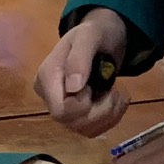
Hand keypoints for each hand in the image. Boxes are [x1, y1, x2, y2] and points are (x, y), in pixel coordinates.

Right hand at [37, 8, 129, 136]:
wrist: (103, 38)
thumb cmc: (94, 34)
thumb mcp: (89, 36)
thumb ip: (79, 59)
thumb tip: (73, 88)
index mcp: (47, 78)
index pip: (60, 111)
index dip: (82, 104)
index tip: (93, 85)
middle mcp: (50, 98)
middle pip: (73, 123)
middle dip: (101, 110)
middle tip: (113, 90)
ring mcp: (64, 109)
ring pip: (86, 130)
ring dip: (110, 114)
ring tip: (117, 93)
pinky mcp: (78, 116)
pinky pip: (95, 130)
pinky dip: (113, 118)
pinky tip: (116, 100)